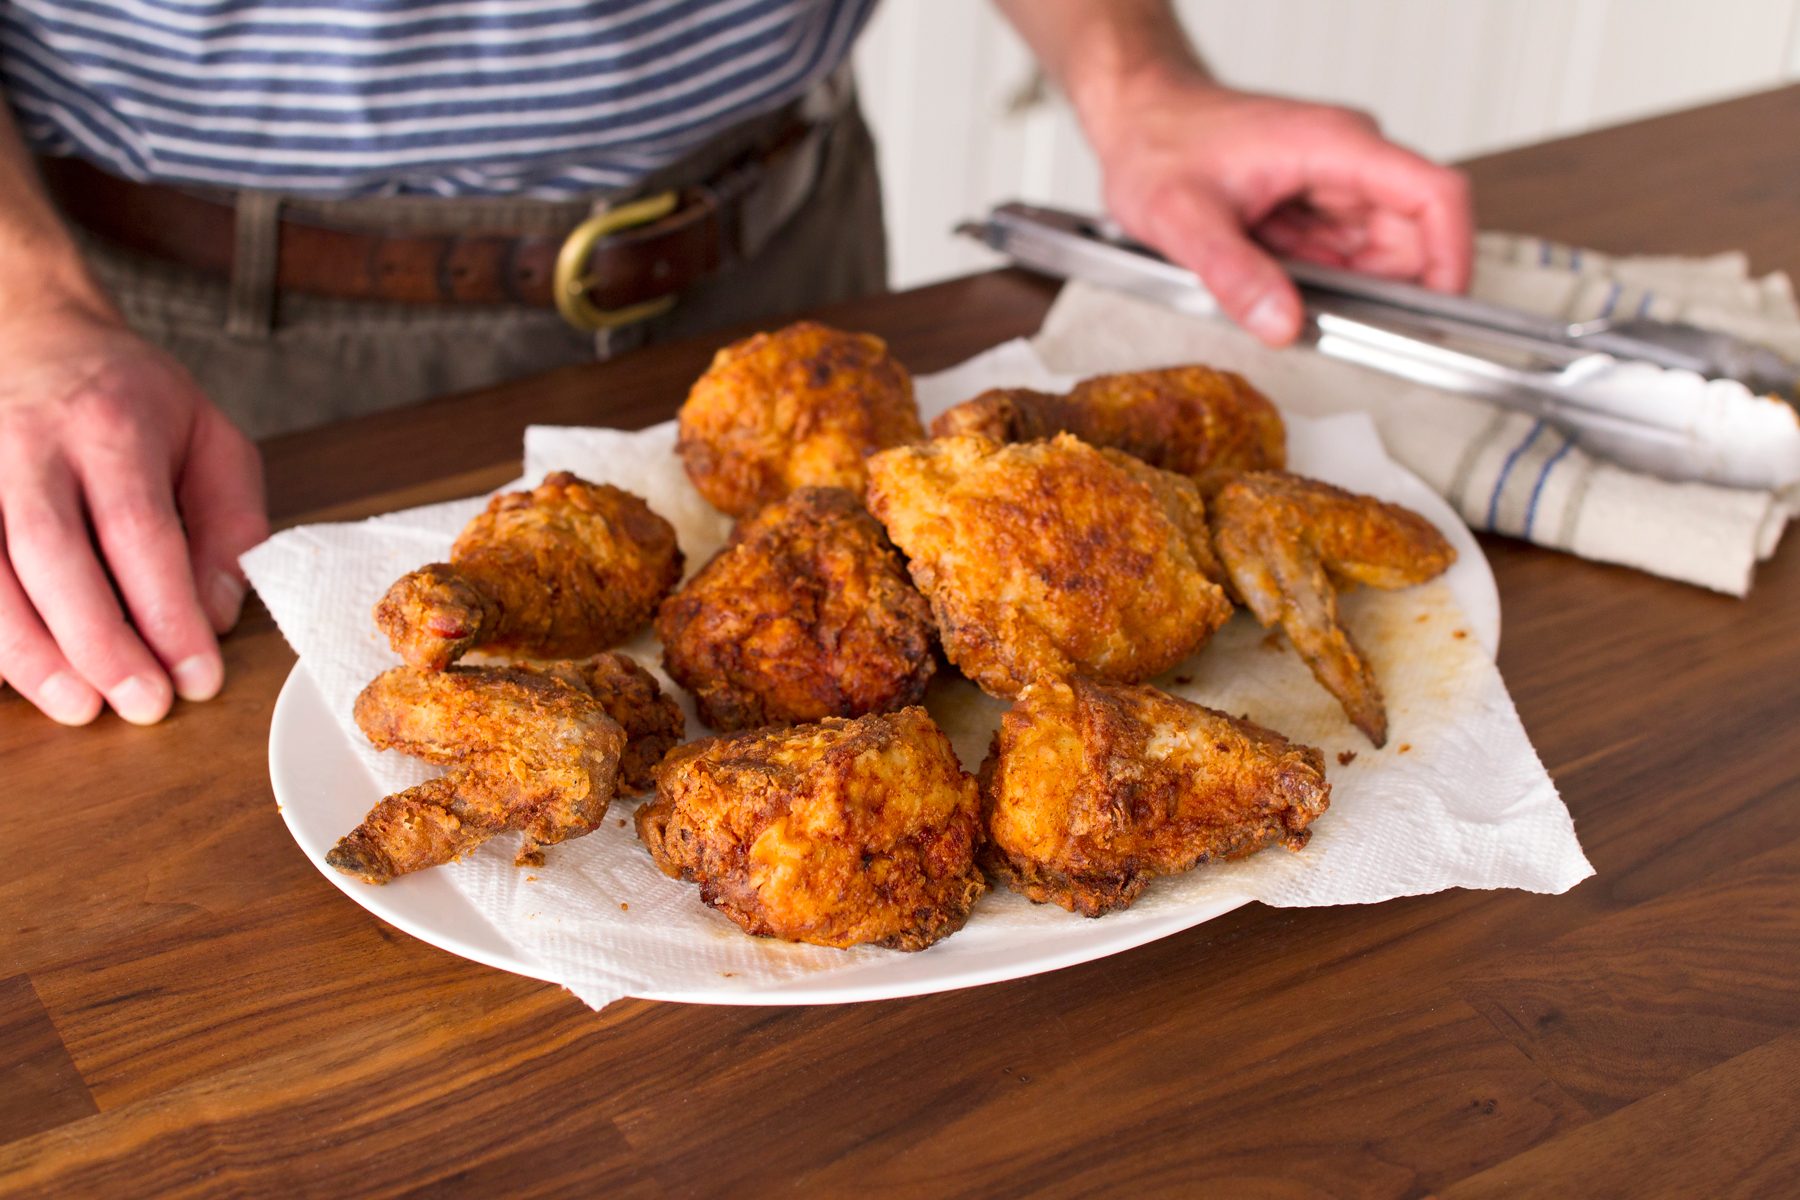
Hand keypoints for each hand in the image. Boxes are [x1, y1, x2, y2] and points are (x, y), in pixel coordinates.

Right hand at [0, 302, 267, 724]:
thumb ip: (231, 523)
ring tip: (81, 706)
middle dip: (99, 643)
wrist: (34, 334)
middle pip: (55, 556)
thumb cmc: (131, 399)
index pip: (140, 532)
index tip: (198, 676)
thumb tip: (216, 611)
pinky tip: (26, 673)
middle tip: (143, 705)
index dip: (168, 614)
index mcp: (112, 426)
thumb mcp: (211, 438)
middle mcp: (29, 445)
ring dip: (31, 653)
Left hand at [1086, 76, 1472, 345]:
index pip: (1435, 195)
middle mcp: (1347, 160)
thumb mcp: (1182, 219)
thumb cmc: (1155, 145)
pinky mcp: (1316, 206)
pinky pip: (1343, 256)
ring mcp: (1335, 183)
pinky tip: (1275, 282)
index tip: (1442, 311)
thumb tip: (1282, 324)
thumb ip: (1234, 274)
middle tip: (1332, 325)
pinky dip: (1322, 284)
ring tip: (1280, 292)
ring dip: (1347, 290)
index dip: (1453, 256)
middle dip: (1386, 291)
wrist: (1134, 120)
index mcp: (1334, 146)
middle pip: (1413, 235)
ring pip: (1379, 253)